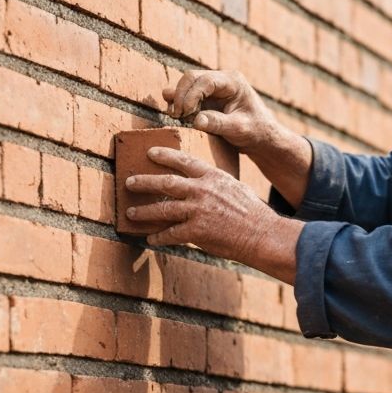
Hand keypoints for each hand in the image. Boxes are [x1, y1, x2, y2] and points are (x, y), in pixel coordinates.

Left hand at [124, 147, 300, 283]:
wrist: (262, 234)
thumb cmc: (253, 213)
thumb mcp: (235, 188)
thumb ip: (216, 185)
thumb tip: (202, 185)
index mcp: (213, 177)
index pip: (184, 161)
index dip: (165, 156)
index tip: (150, 153)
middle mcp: (202, 190)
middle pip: (166, 182)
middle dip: (144, 182)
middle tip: (129, 182)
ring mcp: (198, 210)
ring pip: (162, 208)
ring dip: (144, 212)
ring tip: (131, 213)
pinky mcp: (196, 231)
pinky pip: (171, 234)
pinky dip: (159, 237)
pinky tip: (151, 240)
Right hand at [164, 69, 313, 209]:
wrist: (262, 137)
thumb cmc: (256, 131)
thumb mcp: (239, 129)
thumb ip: (219, 124)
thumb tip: (196, 121)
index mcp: (233, 82)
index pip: (205, 80)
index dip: (191, 95)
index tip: (185, 113)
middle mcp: (221, 80)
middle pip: (191, 78)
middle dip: (180, 95)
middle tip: (176, 116)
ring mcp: (212, 88)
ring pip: (186, 85)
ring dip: (177, 98)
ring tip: (175, 116)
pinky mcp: (206, 98)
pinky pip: (187, 95)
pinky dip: (179, 103)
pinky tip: (178, 116)